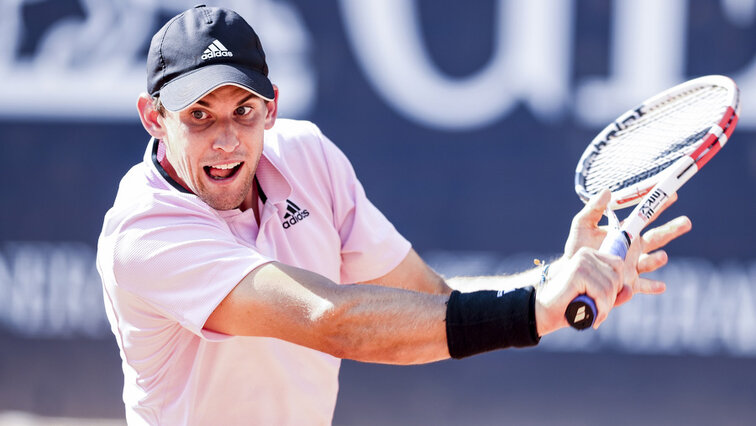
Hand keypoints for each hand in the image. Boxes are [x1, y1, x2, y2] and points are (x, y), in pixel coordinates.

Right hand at [535, 247, 622, 335]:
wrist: (541, 312)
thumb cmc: (568, 305)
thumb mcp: (596, 299)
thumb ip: (614, 295)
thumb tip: (629, 290)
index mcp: (591, 255)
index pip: (618, 266)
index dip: (616, 287)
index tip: (603, 302)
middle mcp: (586, 254)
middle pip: (618, 276)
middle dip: (611, 298)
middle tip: (598, 311)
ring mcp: (582, 261)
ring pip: (611, 286)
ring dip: (605, 306)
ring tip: (593, 315)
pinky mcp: (578, 271)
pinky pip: (602, 292)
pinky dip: (600, 309)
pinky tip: (591, 316)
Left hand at [562, 189, 691, 303]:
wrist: (573, 272)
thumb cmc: (578, 247)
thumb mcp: (582, 225)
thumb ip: (593, 209)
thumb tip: (607, 191)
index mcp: (626, 232)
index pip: (646, 217)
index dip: (659, 206)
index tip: (673, 195)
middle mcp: (634, 248)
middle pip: (658, 237)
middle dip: (672, 229)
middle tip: (686, 221)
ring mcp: (633, 266)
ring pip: (651, 261)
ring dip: (658, 259)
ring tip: (662, 256)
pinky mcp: (628, 283)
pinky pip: (643, 285)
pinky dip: (653, 286)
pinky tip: (661, 286)